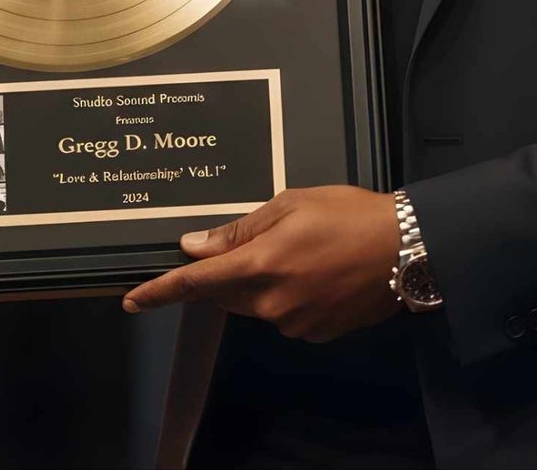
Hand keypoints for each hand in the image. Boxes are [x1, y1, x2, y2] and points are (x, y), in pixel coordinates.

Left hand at [122, 185, 400, 342]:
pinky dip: (289, 295)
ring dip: (262, 283)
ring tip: (302, 250)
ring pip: (257, 304)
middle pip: (226, 294)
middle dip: (227, 273)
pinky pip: (285, 315)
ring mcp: (294, 323)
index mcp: (260, 265)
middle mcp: (270, 303)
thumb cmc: (347, 214)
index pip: (196, 284)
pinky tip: (317, 272)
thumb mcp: (292, 204)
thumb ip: (240, 228)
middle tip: (259, 242)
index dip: (160, 292)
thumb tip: (195, 246)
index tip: (131, 300)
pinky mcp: (316, 334)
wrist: (405, 249)